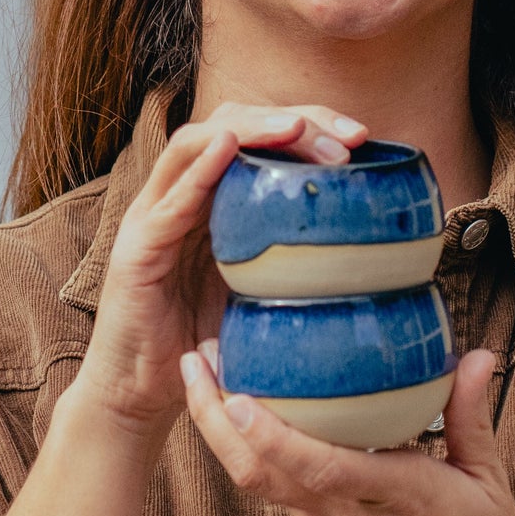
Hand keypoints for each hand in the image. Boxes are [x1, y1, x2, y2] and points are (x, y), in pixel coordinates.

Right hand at [67, 102, 366, 442]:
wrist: (141, 395)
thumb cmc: (205, 342)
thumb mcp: (264, 294)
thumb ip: (298, 266)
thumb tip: (378, 260)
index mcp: (215, 199)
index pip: (261, 136)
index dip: (311, 125)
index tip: (362, 138)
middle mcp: (182, 195)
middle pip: (234, 124)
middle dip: (293, 120)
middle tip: (347, 139)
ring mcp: (154, 216)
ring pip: (196, 143)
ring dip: (250, 129)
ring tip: (294, 128)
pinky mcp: (135, 249)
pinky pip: (168, 200)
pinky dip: (198, 169)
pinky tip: (227, 148)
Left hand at [179, 346, 514, 515]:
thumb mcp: (489, 486)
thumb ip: (469, 416)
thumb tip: (476, 355)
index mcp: (398, 498)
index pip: (321, 470)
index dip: (272, 435)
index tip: (236, 396)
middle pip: (263, 475)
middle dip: (217, 417)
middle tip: (197, 359)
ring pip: (263, 486)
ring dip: (226, 434)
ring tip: (210, 376)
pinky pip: (283, 498)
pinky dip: (258, 457)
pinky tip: (251, 420)